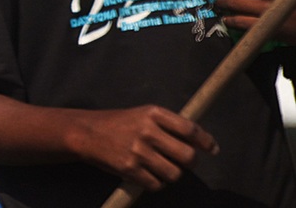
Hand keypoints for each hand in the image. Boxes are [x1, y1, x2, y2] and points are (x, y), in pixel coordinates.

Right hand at [73, 105, 217, 191]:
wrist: (85, 133)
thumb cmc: (117, 123)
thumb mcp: (142, 114)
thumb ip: (167, 125)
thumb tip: (199, 142)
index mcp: (153, 113)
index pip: (190, 129)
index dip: (206, 141)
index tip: (212, 149)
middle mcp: (147, 131)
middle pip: (188, 156)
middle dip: (189, 162)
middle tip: (182, 161)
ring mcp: (139, 151)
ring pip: (174, 174)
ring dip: (171, 174)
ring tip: (160, 167)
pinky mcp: (130, 169)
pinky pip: (157, 184)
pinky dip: (156, 183)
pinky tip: (147, 174)